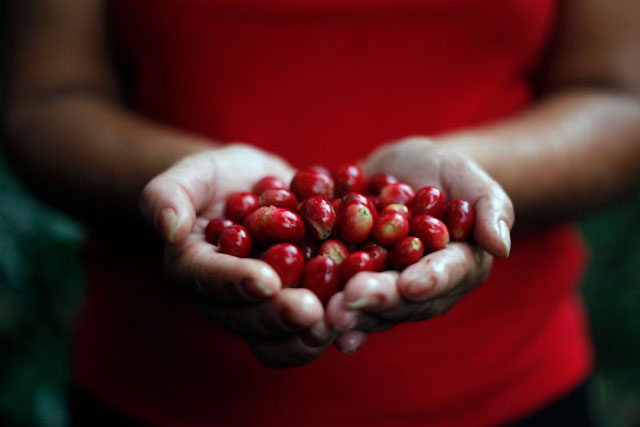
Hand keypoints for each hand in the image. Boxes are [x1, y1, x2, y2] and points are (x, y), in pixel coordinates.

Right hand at [140, 144, 335, 367]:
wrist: (253, 187)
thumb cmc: (215, 178)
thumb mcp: (191, 174)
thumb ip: (168, 194)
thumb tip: (168, 226)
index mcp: (193, 270)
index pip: (210, 280)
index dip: (237, 281)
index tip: (266, 280)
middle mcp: (224, 300)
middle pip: (247, 318)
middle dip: (279, 316)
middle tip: (312, 313)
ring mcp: (260, 309)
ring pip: (277, 338)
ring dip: (305, 336)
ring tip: (336, 323)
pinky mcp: (291, 306)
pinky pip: (305, 330)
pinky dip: (331, 327)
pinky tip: (356, 316)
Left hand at [326, 137, 513, 352]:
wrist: (400, 174)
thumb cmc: (443, 173)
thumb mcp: (469, 178)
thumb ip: (490, 207)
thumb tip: (501, 246)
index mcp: (457, 267)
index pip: (447, 276)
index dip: (430, 281)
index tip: (411, 284)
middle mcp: (421, 288)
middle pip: (402, 299)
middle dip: (378, 301)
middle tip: (351, 302)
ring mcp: (385, 288)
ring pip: (368, 305)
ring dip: (347, 311)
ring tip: (325, 313)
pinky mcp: (351, 281)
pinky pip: (337, 292)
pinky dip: (322, 300)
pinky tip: (304, 310)